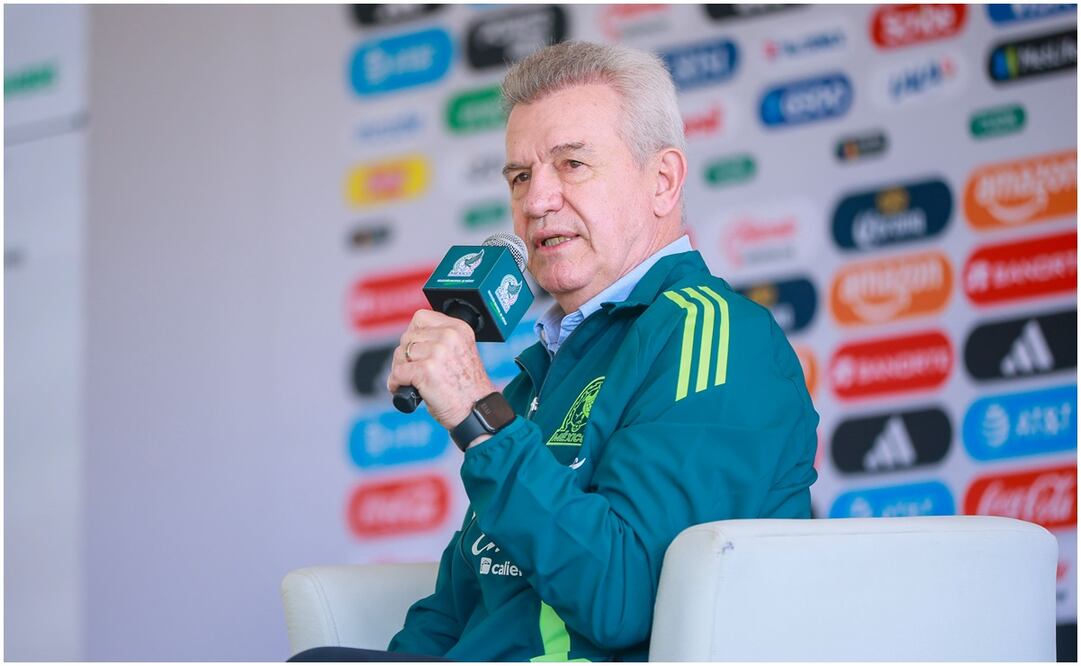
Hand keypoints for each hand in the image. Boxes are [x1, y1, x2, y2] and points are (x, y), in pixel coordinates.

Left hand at [388, 309, 496, 429]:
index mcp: (458, 328)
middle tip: (410, 370)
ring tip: (408, 381)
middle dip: (404, 355)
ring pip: (400, 354)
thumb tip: (411, 341)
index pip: (421, 317)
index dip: (413, 334)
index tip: (415, 348)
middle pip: (407, 337)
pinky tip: (402, 389)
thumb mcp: (460, 352)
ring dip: (399, 369)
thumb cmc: (468, 388)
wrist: (477, 411)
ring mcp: (438, 352)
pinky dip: (395, 383)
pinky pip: (397, 372)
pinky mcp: (426, 370)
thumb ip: (440, 341)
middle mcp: (449, 336)